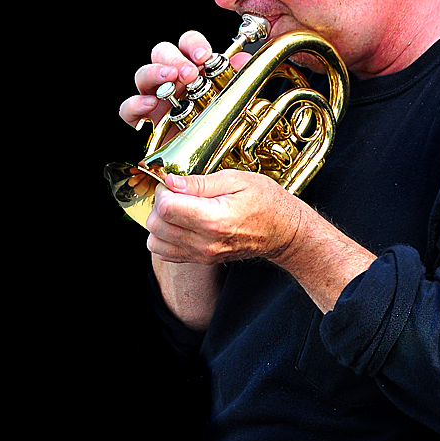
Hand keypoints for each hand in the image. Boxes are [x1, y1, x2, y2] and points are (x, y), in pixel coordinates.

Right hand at [118, 29, 251, 133]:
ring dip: (155, 73)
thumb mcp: (230, 101)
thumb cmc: (214, 126)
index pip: (187, 43)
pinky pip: (128, 108)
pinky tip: (150, 104)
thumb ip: (235, 77)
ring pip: (142, 75)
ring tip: (170, 81)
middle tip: (189, 73)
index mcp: (193, 68)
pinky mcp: (141, 120)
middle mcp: (171, 79)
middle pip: (161, 52)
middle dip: (174, 59)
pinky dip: (136, 104)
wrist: (204, 161)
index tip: (204, 56)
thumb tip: (242, 59)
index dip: (193, 44)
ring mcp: (154, 98)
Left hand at [145, 170, 301, 265]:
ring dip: (159, 223)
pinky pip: (165, 254)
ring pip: (155, 243)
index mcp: (214, 219)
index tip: (173, 183)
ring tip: (176, 209)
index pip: (167, 208)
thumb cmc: (267, 203)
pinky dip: (165, 238)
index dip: (164, 191)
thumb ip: (200, 182)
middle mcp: (205, 242)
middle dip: (158, 205)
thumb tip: (171, 181)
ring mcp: (202, 255)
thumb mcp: (237, 180)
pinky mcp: (201, 260)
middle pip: (157, 226)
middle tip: (173, 193)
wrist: (284, 232)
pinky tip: (179, 223)